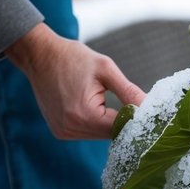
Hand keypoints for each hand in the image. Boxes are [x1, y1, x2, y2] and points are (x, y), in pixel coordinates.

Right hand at [5, 23, 144, 139]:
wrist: (39, 54)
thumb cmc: (73, 58)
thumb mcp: (105, 69)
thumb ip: (129, 91)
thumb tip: (150, 107)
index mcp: (84, 115)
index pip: (122, 127)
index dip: (138, 119)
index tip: (150, 111)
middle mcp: (71, 128)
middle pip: (112, 133)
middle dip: (125, 120)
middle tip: (135, 104)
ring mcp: (64, 132)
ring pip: (101, 134)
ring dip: (110, 121)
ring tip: (108, 100)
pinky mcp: (60, 131)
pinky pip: (88, 132)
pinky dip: (97, 122)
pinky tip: (96, 106)